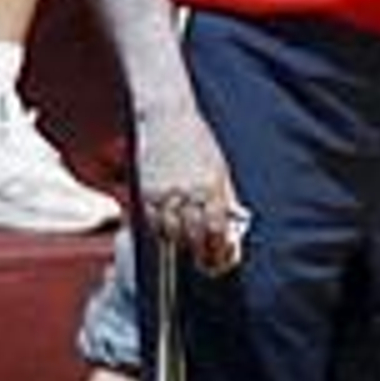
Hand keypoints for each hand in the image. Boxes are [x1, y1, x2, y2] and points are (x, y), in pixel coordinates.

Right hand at [134, 100, 249, 274]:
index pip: (216, 229)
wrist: (167, 117)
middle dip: (201, 254)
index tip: (222, 259)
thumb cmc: (198, 141)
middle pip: (194, 236)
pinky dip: (162, 231)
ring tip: (189, 247)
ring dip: (181, 245)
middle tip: (206, 263)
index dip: (219, 250)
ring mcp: (165, 192)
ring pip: (172, 233)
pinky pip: (154, 222)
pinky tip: (169, 232)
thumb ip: (225, 197)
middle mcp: (188, 192)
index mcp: (211, 186)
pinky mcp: (146, 190)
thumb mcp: (219, 168)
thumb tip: (233, 225)